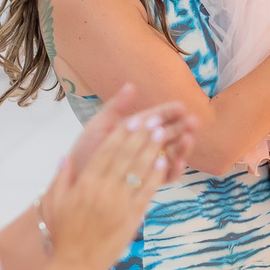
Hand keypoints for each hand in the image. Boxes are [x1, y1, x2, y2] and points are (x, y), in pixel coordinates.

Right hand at [45, 84, 197, 269]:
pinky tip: (164, 163)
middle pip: (126, 157)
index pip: (107, 153)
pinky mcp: (131, 218)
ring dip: (152, 150)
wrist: (75, 262)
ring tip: (163, 134)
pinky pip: (146, 193)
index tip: (133, 120)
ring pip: (139, 171)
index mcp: (85, 184)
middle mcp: (104, 190)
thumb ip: (61, 178)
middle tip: (154, 120)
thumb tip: (65, 157)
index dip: (122, 135)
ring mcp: (119, 204)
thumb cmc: (63, 231)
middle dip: (141, 136)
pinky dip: (155, 176)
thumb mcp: (54, 202)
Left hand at [63, 84, 194, 183]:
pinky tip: (179, 162)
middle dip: (181, 128)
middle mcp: (142, 147)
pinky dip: (174, 170)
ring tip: (188, 139)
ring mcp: (146, 165)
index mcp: (133, 131)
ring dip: (182, 147)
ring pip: (170, 155)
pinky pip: (165, 177)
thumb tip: (132, 86)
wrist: (75, 181)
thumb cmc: (84, 153)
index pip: (155, 119)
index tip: (181, 107)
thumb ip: (115, 107)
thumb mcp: (98, 126)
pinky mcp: (146, 183)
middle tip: (194, 122)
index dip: (168, 112)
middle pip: (168, 136)